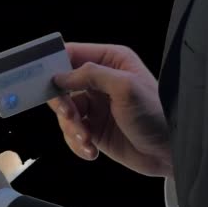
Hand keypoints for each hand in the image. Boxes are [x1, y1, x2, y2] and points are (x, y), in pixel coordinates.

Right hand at [48, 43, 171, 177]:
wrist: (169, 152)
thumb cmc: (155, 114)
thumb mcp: (126, 88)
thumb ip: (92, 75)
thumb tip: (59, 77)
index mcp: (110, 60)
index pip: (71, 54)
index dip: (52, 65)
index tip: (38, 80)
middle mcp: (100, 80)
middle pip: (61, 85)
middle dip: (62, 104)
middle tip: (70, 116)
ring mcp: (96, 106)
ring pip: (64, 113)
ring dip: (71, 129)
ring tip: (87, 140)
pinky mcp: (95, 129)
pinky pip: (72, 133)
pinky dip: (77, 143)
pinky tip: (91, 151)